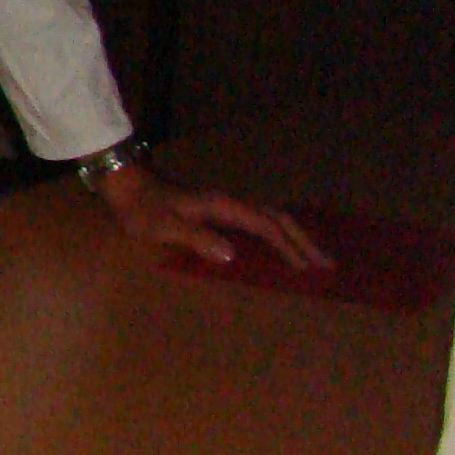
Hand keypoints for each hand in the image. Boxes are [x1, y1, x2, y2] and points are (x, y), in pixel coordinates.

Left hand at [90, 159, 336, 277]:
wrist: (126, 185)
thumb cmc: (142, 209)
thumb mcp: (163, 227)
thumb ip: (196, 239)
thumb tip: (231, 255)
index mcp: (223, 207)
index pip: (266, 228)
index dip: (288, 248)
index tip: (307, 269)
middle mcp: (231, 203)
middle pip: (279, 219)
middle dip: (305, 241)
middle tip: (328, 264)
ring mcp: (227, 205)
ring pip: (272, 218)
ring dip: (295, 236)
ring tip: (315, 257)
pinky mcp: (220, 210)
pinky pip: (260, 221)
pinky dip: (278, 233)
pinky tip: (283, 246)